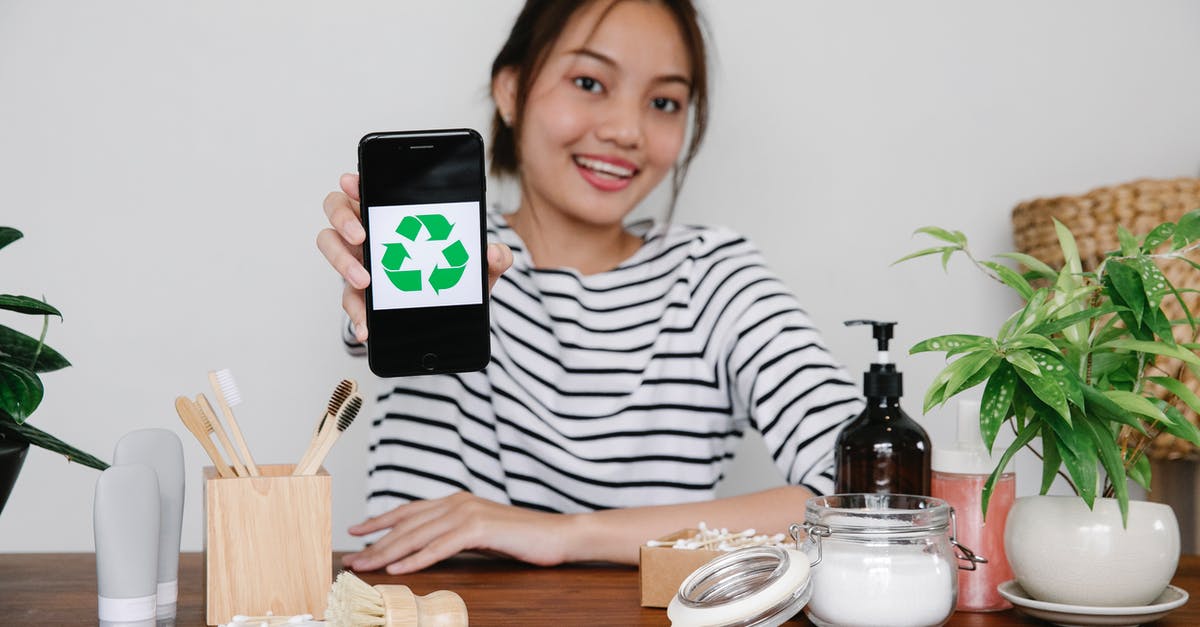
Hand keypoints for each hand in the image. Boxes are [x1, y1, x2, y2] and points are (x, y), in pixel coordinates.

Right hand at [316, 173, 513, 341]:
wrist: (453, 316)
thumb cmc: (458, 276)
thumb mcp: (480, 266)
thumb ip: (494, 257)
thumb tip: (493, 252)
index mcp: (393, 215)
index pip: (367, 189)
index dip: (354, 182)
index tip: (354, 181)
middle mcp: (370, 233)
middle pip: (337, 210)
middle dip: (343, 219)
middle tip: (361, 235)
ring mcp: (359, 262)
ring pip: (331, 249)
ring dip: (342, 263)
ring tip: (365, 280)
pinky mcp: (360, 295)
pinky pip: (348, 300)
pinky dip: (356, 314)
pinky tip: (367, 327)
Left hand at [342, 492, 572, 573]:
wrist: (557, 534)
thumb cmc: (521, 538)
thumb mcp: (480, 533)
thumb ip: (453, 534)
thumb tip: (425, 548)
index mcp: (456, 501)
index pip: (409, 511)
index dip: (380, 521)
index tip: (356, 532)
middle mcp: (457, 502)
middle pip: (407, 524)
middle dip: (375, 543)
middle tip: (352, 559)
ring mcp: (467, 513)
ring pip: (417, 535)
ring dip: (388, 553)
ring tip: (366, 567)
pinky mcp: (479, 528)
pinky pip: (440, 547)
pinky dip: (417, 559)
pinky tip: (398, 570)